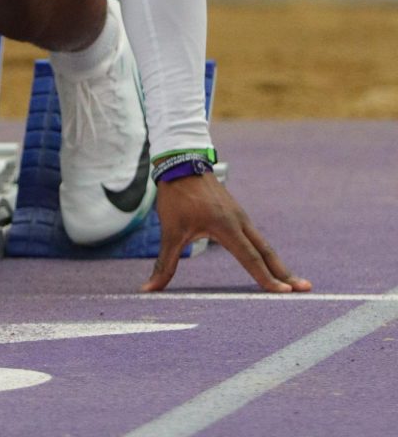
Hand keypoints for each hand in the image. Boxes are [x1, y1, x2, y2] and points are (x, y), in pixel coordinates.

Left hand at [141, 173, 311, 293]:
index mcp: (226, 226)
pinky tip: (271, 263)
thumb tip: (148, 289)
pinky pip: (257, 237)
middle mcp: (239, 221)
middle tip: (305, 289)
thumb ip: (164, 263)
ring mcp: (240, 216)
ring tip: (294, 282)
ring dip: (279, 263)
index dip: (267, 278)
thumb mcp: (170, 231)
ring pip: (264, 245)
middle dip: (285, 273)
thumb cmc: (176, 197)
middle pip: (266, 252)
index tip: (285, 292)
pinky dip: (268, 253)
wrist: (181, 162)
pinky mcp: (237, 214)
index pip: (250, 258)